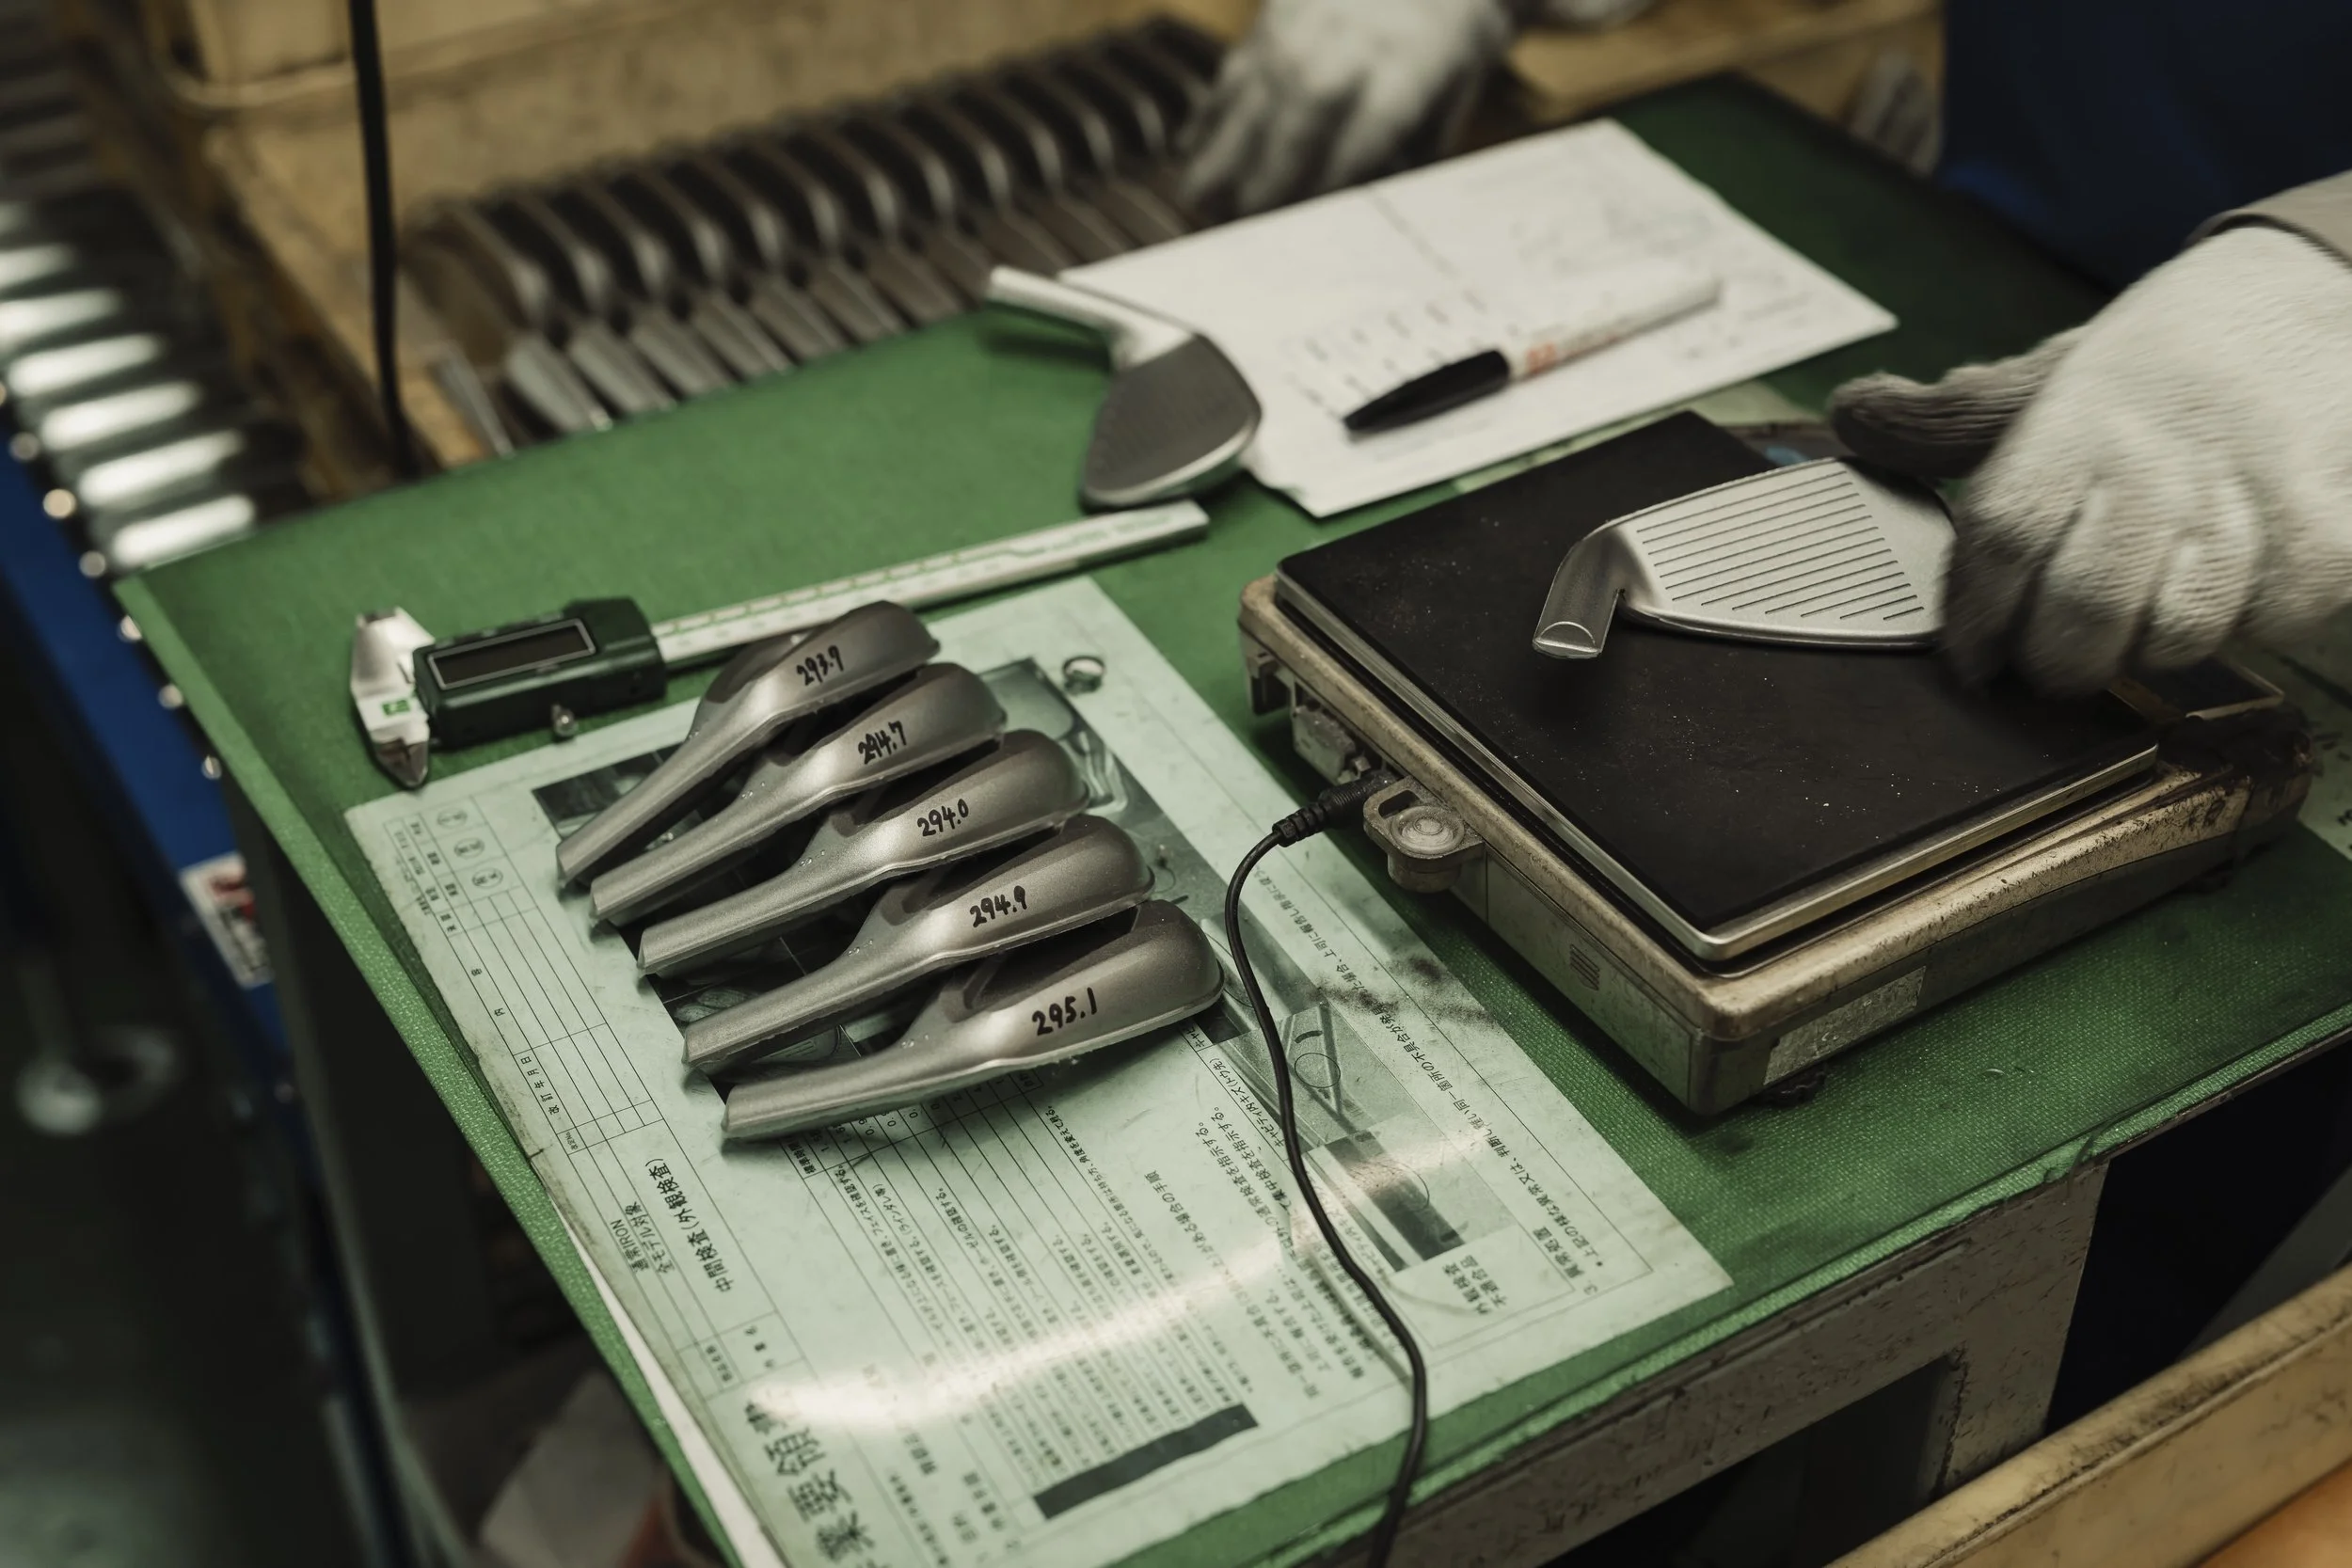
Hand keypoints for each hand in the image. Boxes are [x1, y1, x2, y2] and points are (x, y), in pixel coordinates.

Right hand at [1180, 0, 1517, 216]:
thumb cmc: (1441, 36)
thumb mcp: (1452, 89)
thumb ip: (1416, 150)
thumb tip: (1374, 210)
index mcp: (1407, 66)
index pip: (1365, 134)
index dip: (1333, 185)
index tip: (1307, 232)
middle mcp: (1348, 43)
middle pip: (1300, 116)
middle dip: (1269, 178)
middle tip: (1242, 230)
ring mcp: (1303, 26)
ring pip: (1254, 93)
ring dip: (1222, 151)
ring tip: (1196, 199)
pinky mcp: (1272, 19)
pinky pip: (1235, 70)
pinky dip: (1212, 112)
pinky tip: (1192, 150)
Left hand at [1831, 225, 2351, 693]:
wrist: (2322, 300)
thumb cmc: (2167, 365)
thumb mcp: (2055, 375)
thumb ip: (1951, 417)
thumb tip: (1849, 416)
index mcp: (2080, 420)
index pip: (2004, 536)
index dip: (1974, 615)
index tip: (1967, 653)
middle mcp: (2163, 462)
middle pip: (2085, 605)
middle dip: (2052, 662)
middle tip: (2042, 666)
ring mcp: (2252, 503)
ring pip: (2175, 634)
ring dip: (2140, 654)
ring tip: (2127, 631)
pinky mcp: (2327, 538)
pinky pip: (2264, 628)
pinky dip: (2236, 631)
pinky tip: (2218, 595)